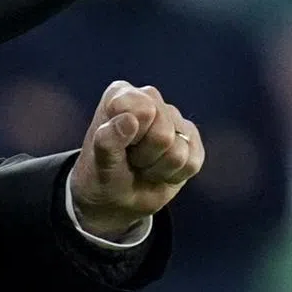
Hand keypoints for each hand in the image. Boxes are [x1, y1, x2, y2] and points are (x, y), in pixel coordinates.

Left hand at [68, 80, 203, 240]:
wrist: (116, 196)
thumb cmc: (103, 173)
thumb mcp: (99, 162)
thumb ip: (108, 140)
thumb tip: (130, 119)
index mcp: (120, 94)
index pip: (143, 110)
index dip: (133, 137)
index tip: (119, 145)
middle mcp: (149, 98)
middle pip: (163, 133)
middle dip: (145, 155)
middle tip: (130, 159)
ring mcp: (173, 117)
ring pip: (178, 150)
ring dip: (157, 168)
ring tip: (142, 164)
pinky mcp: (191, 138)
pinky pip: (192, 163)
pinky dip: (173, 175)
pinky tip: (159, 170)